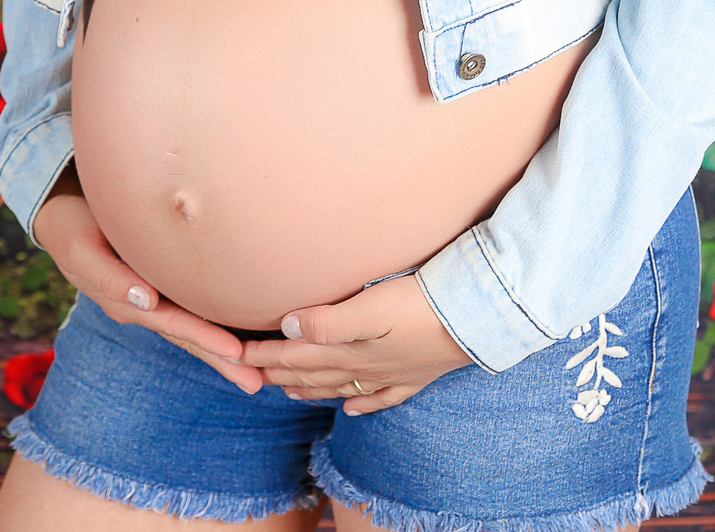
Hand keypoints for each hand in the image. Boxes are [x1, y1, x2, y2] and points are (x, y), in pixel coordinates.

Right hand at [32, 165, 262, 394]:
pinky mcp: (158, 286)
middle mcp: (144, 308)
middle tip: (256, 383)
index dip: (205, 339)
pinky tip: (234, 338)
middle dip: (222, 360)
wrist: (61, 216)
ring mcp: (152, 300)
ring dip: (221, 352)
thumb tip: (146, 301)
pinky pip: (188, 311)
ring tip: (253, 374)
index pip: (174, 326)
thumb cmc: (74, 229)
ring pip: (191, 329)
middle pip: (189, 338)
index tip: (235, 353)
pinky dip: (211, 326)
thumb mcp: (83, 250)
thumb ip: (110, 278)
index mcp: (128, 304)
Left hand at [238, 274, 472, 414]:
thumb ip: (328, 320)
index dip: (266, 354)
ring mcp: (390, 375)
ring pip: (339, 387)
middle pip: (313, 373)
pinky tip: (350, 409)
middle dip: (280, 372)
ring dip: (311, 389)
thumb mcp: (371, 308)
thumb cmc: (422, 306)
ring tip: (290, 392)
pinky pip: (378, 398)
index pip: (297, 355)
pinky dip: (360, 405)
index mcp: (349, 350)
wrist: (476, 320)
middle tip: (252, 373)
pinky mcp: (413, 376)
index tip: (237, 352)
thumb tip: (288, 326)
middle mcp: (365, 368)